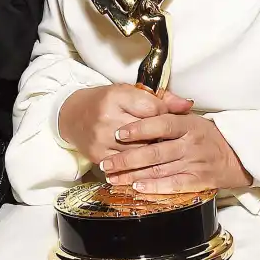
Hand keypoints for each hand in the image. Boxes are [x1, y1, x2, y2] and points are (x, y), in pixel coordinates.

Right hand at [57, 84, 192, 168]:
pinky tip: (148, 166)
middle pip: (148, 133)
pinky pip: (125, 166)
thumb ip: (160, 98)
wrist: (72, 116)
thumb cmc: (104, 102)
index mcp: (117, 96)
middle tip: (173, 141)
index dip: (166, 115)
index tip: (171, 119)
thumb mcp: (129, 92)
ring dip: (154, 155)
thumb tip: (187, 105)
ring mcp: (101, 138)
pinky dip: (139, 167)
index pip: (153, 109)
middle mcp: (107, 117)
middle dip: (163, 138)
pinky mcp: (97, 155)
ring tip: (163, 153)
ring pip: (139, 152)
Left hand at [101, 113, 251, 193]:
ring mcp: (194, 163)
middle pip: (154, 151)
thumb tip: (147, 99)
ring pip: (159, 170)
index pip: (160, 124)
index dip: (139, 129)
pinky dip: (154, 187)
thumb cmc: (207, 135)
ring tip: (113, 176)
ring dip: (133, 175)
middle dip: (127, 158)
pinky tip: (137, 187)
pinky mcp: (198, 181)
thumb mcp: (191, 117)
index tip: (119, 133)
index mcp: (187, 124)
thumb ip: (169, 110)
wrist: (237, 155)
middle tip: (107, 162)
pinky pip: (173, 185)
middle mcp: (190, 144)